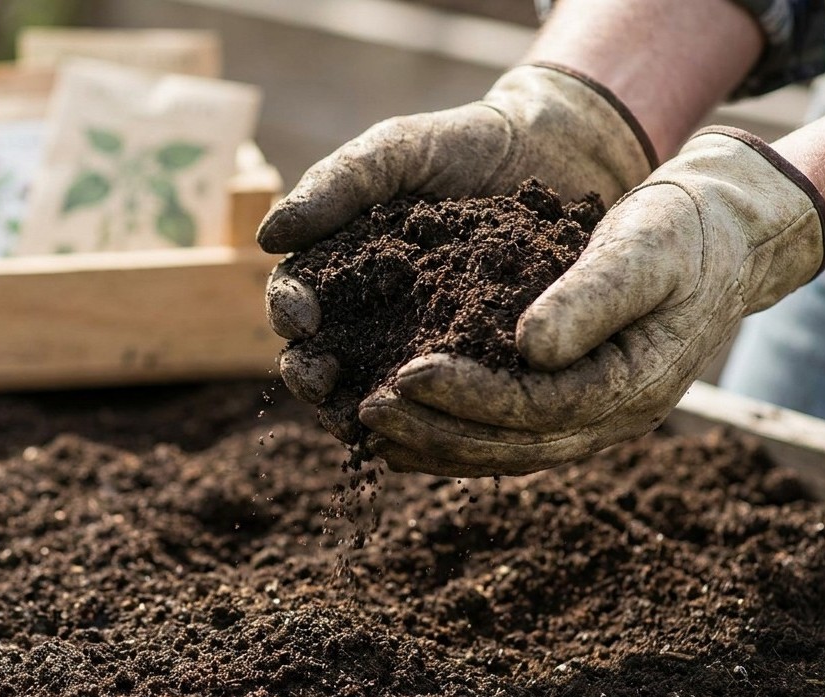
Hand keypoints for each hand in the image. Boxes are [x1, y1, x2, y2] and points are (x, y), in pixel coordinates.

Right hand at [263, 63, 655, 420]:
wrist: (556, 150)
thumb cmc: (464, 143)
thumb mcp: (397, 150)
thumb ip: (337, 184)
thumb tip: (267, 238)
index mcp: (340, 264)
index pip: (295, 297)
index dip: (288, 312)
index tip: (302, 320)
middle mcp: (371, 312)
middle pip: (321, 356)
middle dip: (311, 375)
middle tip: (321, 385)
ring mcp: (420, 342)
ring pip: (374, 389)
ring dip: (360, 409)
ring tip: (366, 417)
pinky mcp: (473, 363)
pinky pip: (443, 398)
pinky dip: (430, 416)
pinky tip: (432, 424)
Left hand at [358, 128, 824, 475]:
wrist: (723, 240)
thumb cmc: (683, 232)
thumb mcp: (643, 248)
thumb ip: (592, 297)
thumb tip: (530, 348)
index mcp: (637, 384)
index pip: (540, 407)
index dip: (470, 397)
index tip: (406, 375)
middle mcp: (614, 417)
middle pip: (515, 446)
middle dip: (438, 431)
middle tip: (367, 411)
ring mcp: (595, 419)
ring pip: (506, 452)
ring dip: (436, 444)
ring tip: (368, 429)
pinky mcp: (572, 405)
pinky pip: (507, 434)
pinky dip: (453, 433)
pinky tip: (401, 425)